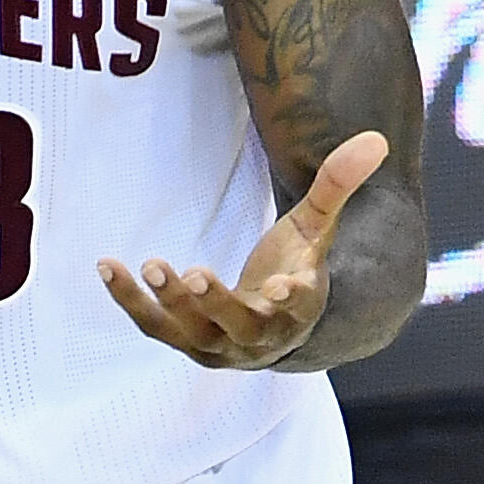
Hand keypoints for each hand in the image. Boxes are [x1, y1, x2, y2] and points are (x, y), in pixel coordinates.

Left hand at [100, 131, 388, 369]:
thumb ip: (337, 185)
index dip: (291, 298)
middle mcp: (259, 335)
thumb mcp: (317, 228)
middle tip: (192, 273)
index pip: (298, 307)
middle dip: (215, 303)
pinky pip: (153, 325)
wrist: (274, 328)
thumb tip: (376, 139)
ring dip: (166, 303)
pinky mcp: (184, 341)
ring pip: (189, 331)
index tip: (285, 284)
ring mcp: (218, 344)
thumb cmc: (295, 268)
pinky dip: (130, 300)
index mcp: (298, 307)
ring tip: (150, 264)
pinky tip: (107, 266)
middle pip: (238, 325)